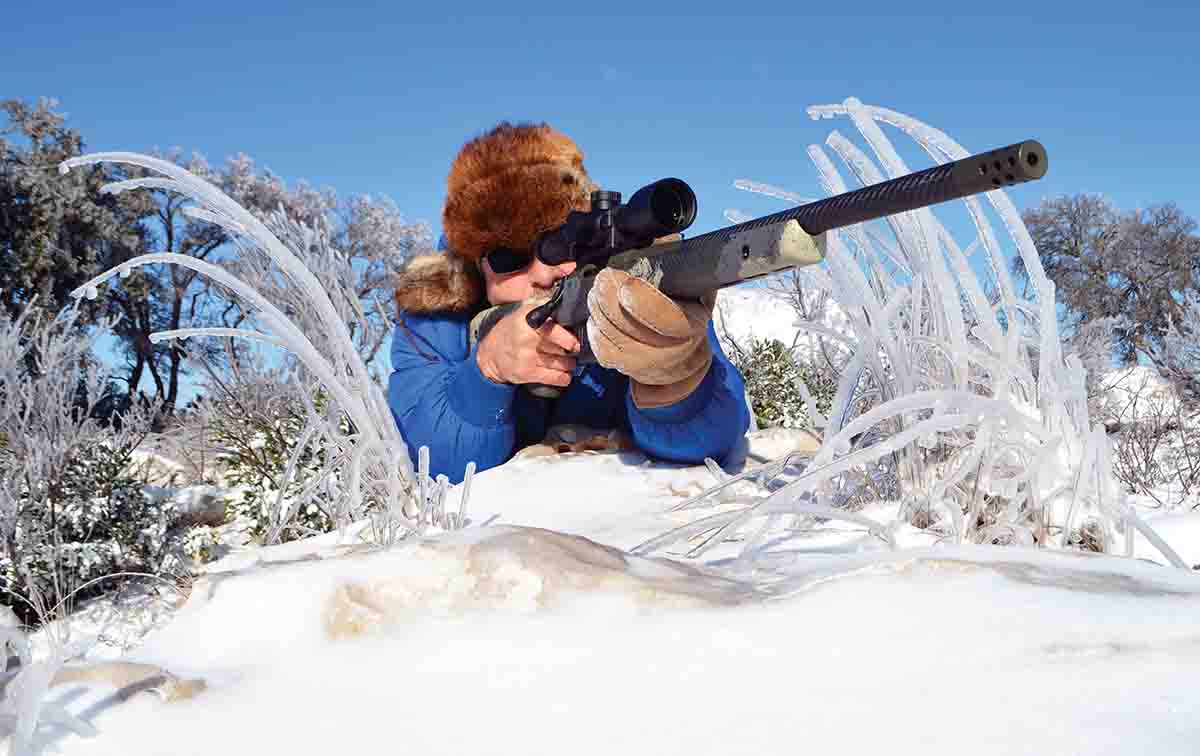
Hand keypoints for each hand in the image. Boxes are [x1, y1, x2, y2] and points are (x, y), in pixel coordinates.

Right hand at [476, 302, 580, 386]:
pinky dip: (565, 377)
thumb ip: (547, 307)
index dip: (567, 338)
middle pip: (563, 348)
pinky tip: (563, 373)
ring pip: (563, 363)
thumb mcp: (526, 311)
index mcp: (528, 319)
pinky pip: (557, 378)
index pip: (552, 329)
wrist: (492, 352)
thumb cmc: (515, 330)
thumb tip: (570, 306)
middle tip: (572, 349)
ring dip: (569, 363)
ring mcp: (526, 357)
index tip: (575, 343)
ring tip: (566, 360)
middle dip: (572, 350)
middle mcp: (526, 337)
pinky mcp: (526, 373)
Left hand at [586, 268, 713, 407]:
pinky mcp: (627, 369)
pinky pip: (602, 350)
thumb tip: (662, 242)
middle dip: (609, 297)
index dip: (642, 300)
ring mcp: (647, 363)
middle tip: (603, 278)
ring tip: (596, 293)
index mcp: (691, 324)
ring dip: (598, 310)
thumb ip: (676, 265)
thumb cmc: (685, 314)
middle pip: (629, 325)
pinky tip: (597, 316)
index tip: (625, 281)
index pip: (665, 317)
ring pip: (611, 337)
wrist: (682, 359)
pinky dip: (595, 330)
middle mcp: (671, 350)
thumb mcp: (691, 287)